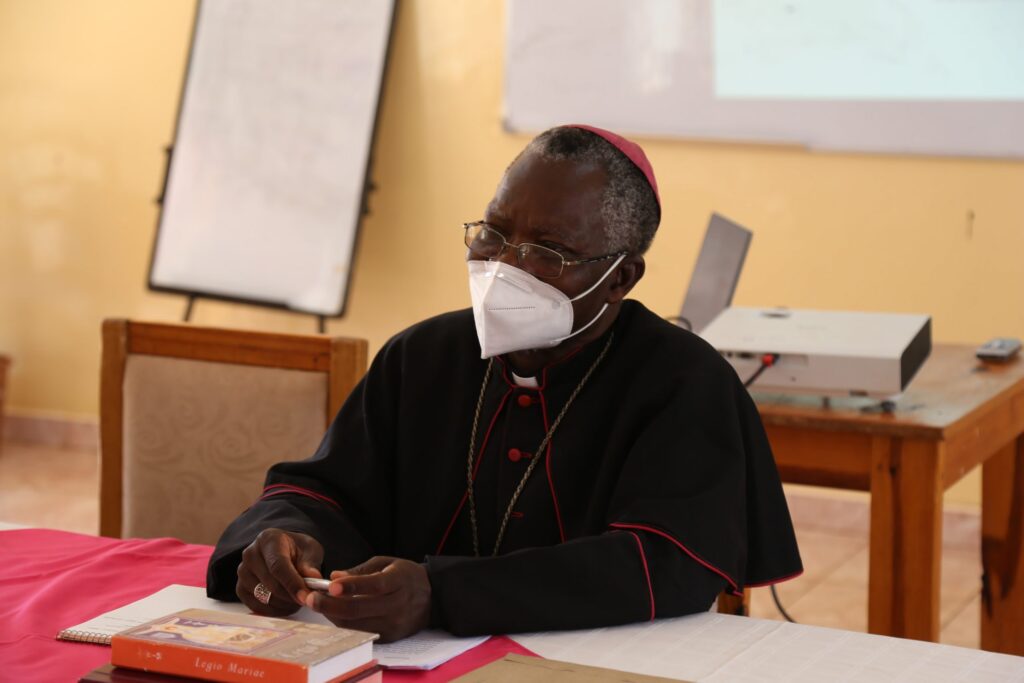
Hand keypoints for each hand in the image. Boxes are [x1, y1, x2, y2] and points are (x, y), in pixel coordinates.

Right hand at [236, 528, 324, 616]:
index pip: (278, 565)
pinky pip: (255, 606)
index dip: (292, 583)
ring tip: (298, 600)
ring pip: (263, 597)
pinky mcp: (240, 588)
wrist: (284, 552)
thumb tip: (314, 579)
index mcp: (268, 539)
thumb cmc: (298, 550)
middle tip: (308, 600)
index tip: (306, 596)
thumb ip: (311, 564)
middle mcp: (250, 554)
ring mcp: (243, 572)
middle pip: (270, 584)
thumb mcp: (310, 550)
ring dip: (284, 604)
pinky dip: (273, 610)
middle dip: (291, 596)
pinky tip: (286, 605)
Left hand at [305, 556, 430, 642]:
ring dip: (333, 616)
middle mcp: (397, 605)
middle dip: (330, 605)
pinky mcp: (390, 637)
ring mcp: (394, 624)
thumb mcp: (386, 563)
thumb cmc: (405, 576)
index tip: (329, 584)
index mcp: (399, 581)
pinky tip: (334, 614)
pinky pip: (361, 632)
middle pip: (359, 609)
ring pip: (356, 624)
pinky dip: (345, 624)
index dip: (351, 585)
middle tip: (311, 598)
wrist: (433, 598)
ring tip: (318, 605)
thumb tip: (334, 576)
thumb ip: (360, 570)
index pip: (374, 585)